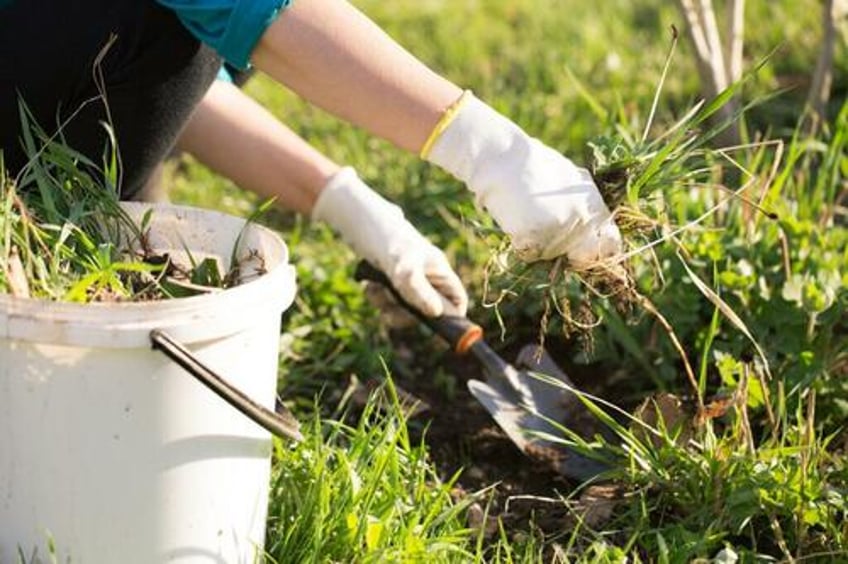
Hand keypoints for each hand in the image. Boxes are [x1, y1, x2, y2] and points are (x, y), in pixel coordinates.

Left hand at [312, 167, 467, 317]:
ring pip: (404, 308)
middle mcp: (427, 276)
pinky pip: (388, 300)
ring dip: (387, 304)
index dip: (451, 317)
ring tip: (375, 290)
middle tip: (390, 309)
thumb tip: (437, 315)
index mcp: (439, 270)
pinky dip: (377, 297)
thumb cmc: (386, 239)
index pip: (457, 300)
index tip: (433, 328)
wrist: (358, 219)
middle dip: (407, 313)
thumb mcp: (403, 268)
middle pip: (427, 311)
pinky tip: (369, 285)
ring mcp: (409, 278)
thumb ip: (420, 291)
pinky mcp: (390, 279)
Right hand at [424, 92, 621, 266]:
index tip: (582, 255)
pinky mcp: (539, 236)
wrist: (502, 158)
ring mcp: (562, 228)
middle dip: (569, 258)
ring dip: (536, 244)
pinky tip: (514, 218)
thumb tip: (583, 230)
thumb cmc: (528, 164)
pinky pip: (527, 253)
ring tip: (524, 214)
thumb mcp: (566, 178)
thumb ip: (578, 203)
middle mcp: (583, 217)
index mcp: (593, 201)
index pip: (611, 243)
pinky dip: (518, 242)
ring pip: (550, 255)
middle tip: (549, 243)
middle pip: (582, 257)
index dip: (598, 253)